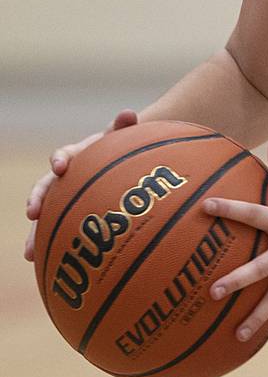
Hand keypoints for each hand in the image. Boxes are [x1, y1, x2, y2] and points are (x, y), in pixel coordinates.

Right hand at [24, 109, 139, 260]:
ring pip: (47, 214)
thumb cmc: (121, 145)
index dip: (60, 159)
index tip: (59, 166)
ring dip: (36, 232)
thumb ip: (123, 125)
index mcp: (78, 155)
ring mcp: (66, 195)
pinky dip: (48, 244)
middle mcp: (66, 176)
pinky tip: (41, 263)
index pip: (65, 155)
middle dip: (38, 199)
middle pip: (46, 188)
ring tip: (30, 252)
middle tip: (33, 212)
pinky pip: (57, 229)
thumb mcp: (123, 135)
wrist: (122, 156)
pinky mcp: (70, 212)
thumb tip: (129, 112)